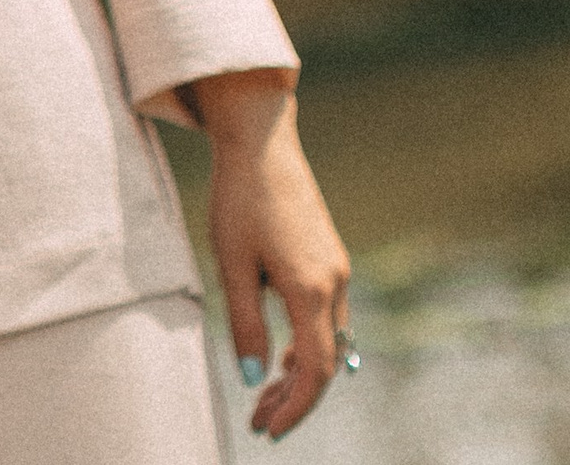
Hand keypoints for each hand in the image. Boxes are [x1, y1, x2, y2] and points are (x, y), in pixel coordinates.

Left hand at [190, 73, 352, 436]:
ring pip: (329, 340)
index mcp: (312, 289)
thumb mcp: (233, 263)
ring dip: (300, 373)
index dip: (295, 408)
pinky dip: (307, 344)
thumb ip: (245, 323)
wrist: (261, 138)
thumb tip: (252, 377)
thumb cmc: (240, 196)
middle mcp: (335, 282)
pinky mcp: (329, 255)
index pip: (314, 371)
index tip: (269, 431)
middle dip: (294, 398)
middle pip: (325, 362)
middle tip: (260, 421)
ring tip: (263, 394)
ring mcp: (336, 267)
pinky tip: (282, 354)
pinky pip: (326, 316)